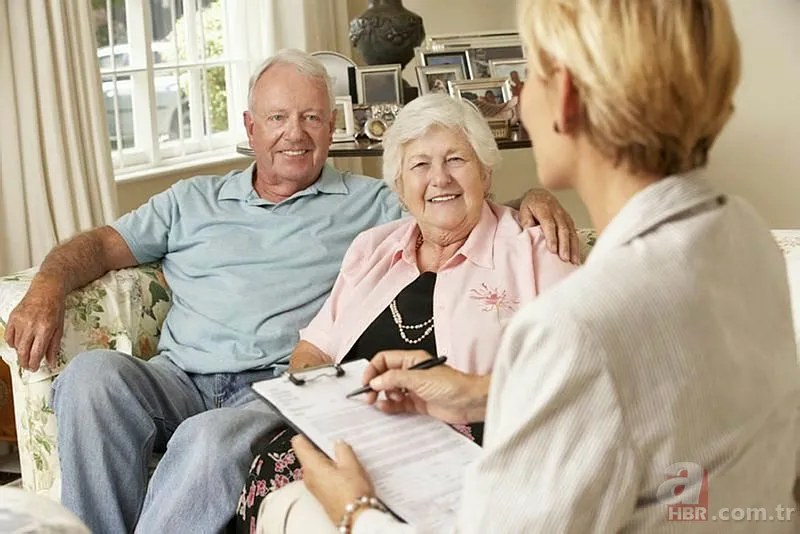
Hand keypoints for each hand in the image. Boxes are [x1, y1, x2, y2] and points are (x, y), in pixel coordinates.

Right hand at [3, 275, 65, 371]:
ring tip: (25, 357)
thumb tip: (52, 363)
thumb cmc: (56, 309)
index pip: (36, 353)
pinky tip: (18, 345)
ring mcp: (20, 321)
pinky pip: (8, 336)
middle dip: (25, 362)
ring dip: (19, 354)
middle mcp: (31, 325)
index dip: (34, 364)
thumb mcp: (59, 328)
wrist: (46, 290)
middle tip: (29, 366)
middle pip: (23, 351)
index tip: (35, 368)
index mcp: (45, 329)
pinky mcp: (12, 317)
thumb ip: (54, 346)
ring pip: (15, 345)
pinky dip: (12, 343)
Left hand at [292, 435, 373, 525]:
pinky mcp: (323, 492)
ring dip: (329, 458)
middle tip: (338, 439)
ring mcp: (315, 486)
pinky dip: (332, 469)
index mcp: (311, 466)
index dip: (307, 432)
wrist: (356, 518)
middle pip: (309, 453)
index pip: (298, 443)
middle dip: (323, 445)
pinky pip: (323, 475)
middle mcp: (309, 476)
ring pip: (317, 464)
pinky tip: (346, 469)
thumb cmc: (352, 494)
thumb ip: (342, 449)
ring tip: (346, 454)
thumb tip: (338, 443)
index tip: (318, 427)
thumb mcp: (351, 464)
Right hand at [362, 350, 488, 423]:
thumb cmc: (453, 385)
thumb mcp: (420, 378)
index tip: (366, 382)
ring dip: (382, 396)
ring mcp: (414, 389)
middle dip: (375, 385)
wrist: (471, 402)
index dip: (373, 369)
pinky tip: (386, 409)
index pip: (384, 360)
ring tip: (379, 402)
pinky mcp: (418, 403)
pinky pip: (398, 404)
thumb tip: (375, 381)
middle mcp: (411, 373)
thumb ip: (395, 379)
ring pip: (390, 391)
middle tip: (369, 396)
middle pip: (385, 376)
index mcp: (412, 360)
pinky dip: (390, 407)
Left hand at [519, 188, 580, 263]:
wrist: (540, 196)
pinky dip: (576, 246)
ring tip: (573, 261)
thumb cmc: (530, 206)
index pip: (549, 224)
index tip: (552, 250)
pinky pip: (574, 233)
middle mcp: (557, 212)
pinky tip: (576, 256)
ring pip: (571, 232)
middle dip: (564, 245)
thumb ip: (526, 221)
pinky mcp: (569, 221)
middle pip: (563, 229)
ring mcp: (565, 217)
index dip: (552, 237)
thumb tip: (528, 232)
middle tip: (564, 258)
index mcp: (544, 209)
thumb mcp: (523, 210)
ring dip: (573, 247)